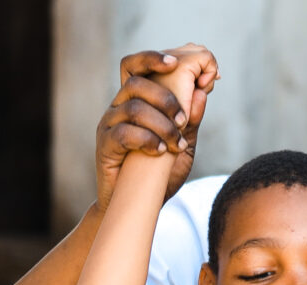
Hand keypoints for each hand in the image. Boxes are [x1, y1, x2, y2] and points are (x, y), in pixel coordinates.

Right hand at [95, 45, 218, 210]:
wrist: (140, 205)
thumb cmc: (160, 174)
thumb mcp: (183, 145)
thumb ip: (192, 120)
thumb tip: (202, 91)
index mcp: (136, 101)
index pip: (135, 67)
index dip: (152, 58)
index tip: (176, 62)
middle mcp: (118, 108)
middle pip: (135, 83)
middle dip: (166, 98)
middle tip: (183, 120)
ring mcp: (109, 125)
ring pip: (133, 107)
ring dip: (162, 125)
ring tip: (176, 144)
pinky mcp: (104, 146)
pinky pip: (123, 133)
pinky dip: (147, 140)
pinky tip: (160, 152)